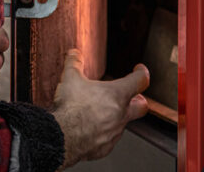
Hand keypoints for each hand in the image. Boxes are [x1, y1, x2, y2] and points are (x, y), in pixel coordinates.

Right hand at [51, 49, 148, 167]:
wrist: (62, 137)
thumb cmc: (70, 108)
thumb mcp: (70, 78)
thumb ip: (75, 63)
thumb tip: (74, 54)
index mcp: (117, 94)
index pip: (140, 81)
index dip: (142, 73)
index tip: (140, 70)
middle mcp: (121, 114)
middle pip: (141, 106)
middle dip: (138, 100)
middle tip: (132, 96)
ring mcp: (114, 133)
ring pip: (122, 123)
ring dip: (115, 116)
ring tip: (98, 112)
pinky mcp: (105, 148)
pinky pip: (109, 139)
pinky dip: (102, 132)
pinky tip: (89, 129)